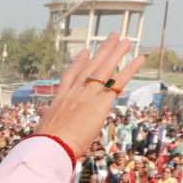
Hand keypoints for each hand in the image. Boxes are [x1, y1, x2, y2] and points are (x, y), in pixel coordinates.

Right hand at [35, 32, 146, 157]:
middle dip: (103, 51)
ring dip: (118, 53)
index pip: (71, 76)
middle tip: (113, 37)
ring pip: (105, 69)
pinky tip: (139, 59)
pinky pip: (118, 82)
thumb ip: (46, 116)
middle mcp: (75, 92)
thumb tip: (43, 113)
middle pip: (91, 67)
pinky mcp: (100, 102)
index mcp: (61, 98)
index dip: (79, 63)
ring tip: (127, 41)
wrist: (52, 145)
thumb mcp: (44, 125)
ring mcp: (88, 95)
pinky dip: (130, 69)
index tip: (85, 52)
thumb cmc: (45, 140)